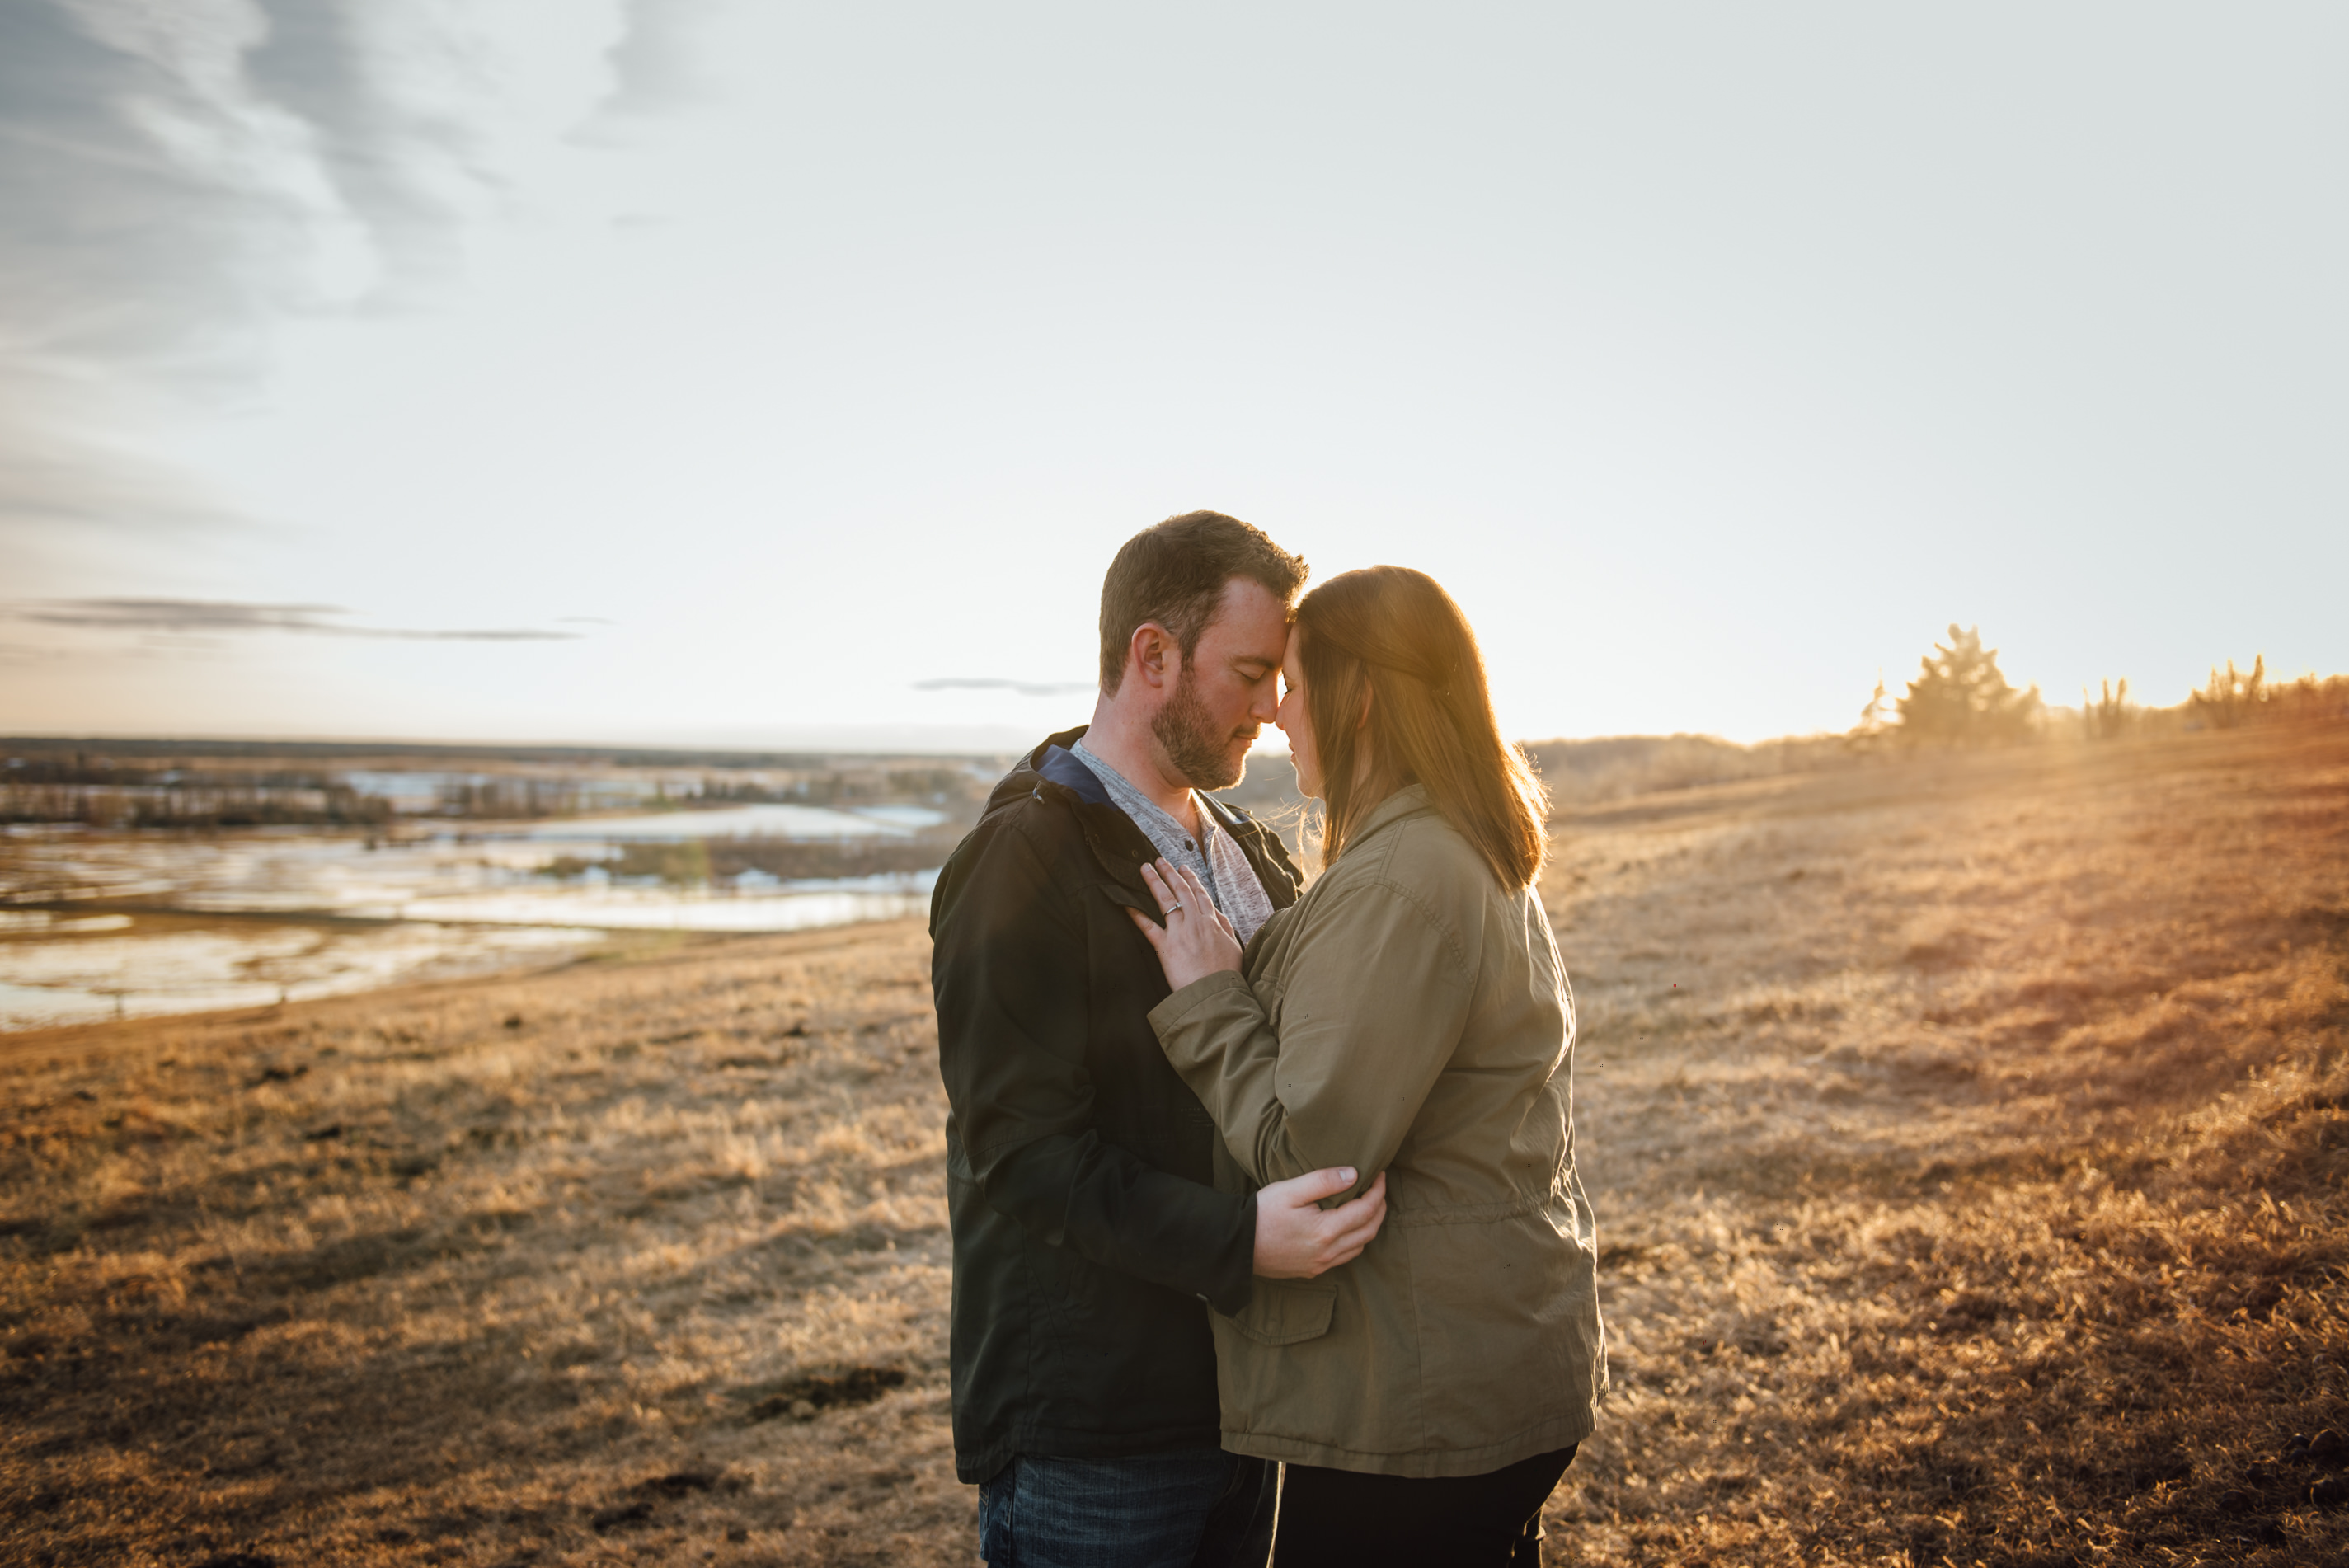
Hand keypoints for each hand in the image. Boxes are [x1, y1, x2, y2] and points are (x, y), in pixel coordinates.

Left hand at [1125, 859, 1243, 991]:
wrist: (1216, 993)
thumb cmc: (1225, 974)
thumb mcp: (1234, 946)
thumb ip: (1225, 927)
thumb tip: (1218, 915)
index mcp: (1211, 921)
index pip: (1199, 894)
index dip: (1190, 879)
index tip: (1182, 868)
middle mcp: (1195, 921)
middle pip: (1180, 890)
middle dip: (1169, 873)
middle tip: (1159, 860)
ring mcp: (1179, 932)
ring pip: (1164, 900)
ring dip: (1154, 882)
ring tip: (1145, 869)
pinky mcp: (1165, 946)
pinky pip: (1148, 927)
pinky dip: (1136, 915)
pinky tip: (1127, 904)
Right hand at [1252, 1167, 1387, 1278]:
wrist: (1238, 1245)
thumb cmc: (1262, 1214)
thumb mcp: (1291, 1190)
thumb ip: (1323, 1181)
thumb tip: (1354, 1175)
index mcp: (1326, 1230)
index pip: (1366, 1210)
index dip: (1378, 1191)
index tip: (1380, 1175)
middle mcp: (1328, 1252)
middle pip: (1369, 1230)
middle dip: (1379, 1208)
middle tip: (1379, 1189)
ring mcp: (1321, 1264)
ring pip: (1360, 1246)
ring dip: (1370, 1226)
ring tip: (1368, 1206)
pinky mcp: (1313, 1270)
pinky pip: (1345, 1257)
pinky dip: (1355, 1241)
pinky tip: (1349, 1228)